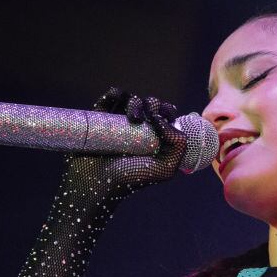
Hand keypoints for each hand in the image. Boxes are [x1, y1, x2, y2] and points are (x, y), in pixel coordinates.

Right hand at [62, 86, 187, 201]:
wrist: (97, 183)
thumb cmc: (132, 178)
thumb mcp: (165, 168)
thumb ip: (178, 146)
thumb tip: (161, 118)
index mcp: (156, 138)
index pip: (166, 114)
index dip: (167, 110)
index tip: (163, 118)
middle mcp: (139, 128)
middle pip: (150, 103)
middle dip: (152, 104)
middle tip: (146, 119)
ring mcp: (119, 122)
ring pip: (131, 99)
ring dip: (135, 102)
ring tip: (132, 118)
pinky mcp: (100, 118)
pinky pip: (109, 99)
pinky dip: (115, 93)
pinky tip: (117, 98)